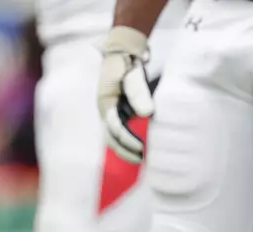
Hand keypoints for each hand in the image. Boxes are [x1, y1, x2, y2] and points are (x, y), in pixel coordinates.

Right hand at [98, 27, 153, 163]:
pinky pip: (118, 132)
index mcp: (106, 104)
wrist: (121, 50)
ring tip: (140, 157)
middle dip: (125, 151)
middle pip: (111, 138)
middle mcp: (105, 111)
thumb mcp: (133, 75)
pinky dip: (126, 141)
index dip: (128, 141)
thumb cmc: (127, 62)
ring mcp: (108, 112)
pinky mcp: (115, 112)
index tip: (141, 148)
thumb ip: (139, 94)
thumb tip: (148, 113)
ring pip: (113, 137)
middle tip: (141, 159)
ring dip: (125, 149)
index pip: (115, 129)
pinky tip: (137, 146)